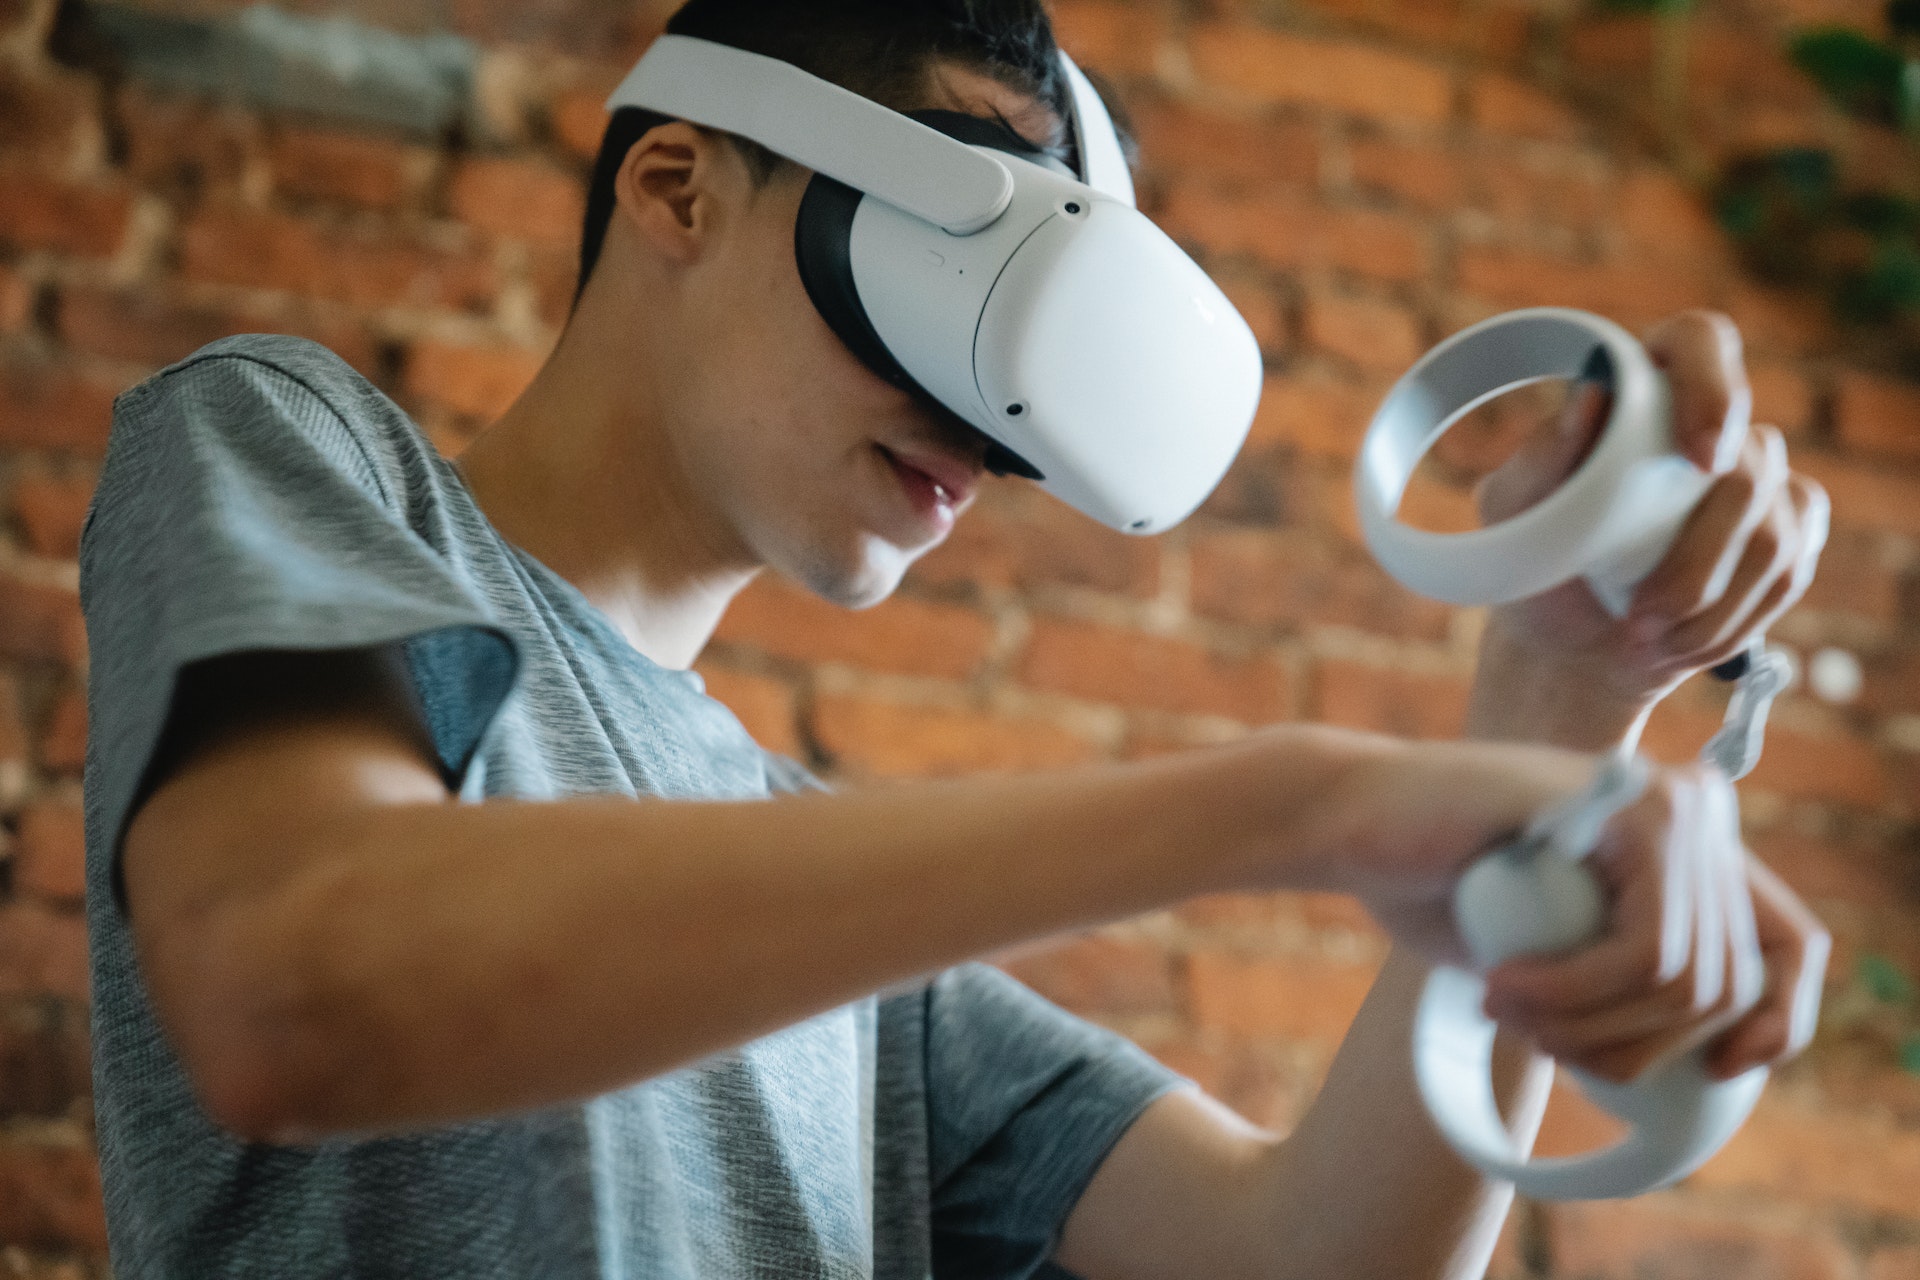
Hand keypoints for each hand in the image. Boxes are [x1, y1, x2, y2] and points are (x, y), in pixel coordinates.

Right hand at [1316, 743, 1828, 1082]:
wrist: (1352, 820)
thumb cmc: (1438, 886)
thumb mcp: (1555, 954)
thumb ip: (1626, 981)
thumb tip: (1706, 1065)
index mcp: (1692, 841)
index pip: (1792, 945)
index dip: (1773, 1025)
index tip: (1712, 1076)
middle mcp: (1696, 811)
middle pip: (1726, 986)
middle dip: (1630, 1047)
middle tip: (1537, 1041)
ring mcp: (1666, 801)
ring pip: (1685, 977)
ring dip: (1590, 1027)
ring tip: (1509, 1014)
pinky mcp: (1622, 805)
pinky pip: (1645, 947)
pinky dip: (1575, 994)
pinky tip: (1505, 988)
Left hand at [1474, 311, 1829, 716]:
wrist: (1563, 645)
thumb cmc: (1533, 565)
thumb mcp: (1513, 515)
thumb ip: (1543, 457)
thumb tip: (1592, 397)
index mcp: (1640, 392)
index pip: (1701, 342)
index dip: (1714, 390)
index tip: (1702, 459)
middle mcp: (1707, 424)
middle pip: (1751, 463)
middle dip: (1697, 557)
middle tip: (1638, 616)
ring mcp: (1755, 482)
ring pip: (1773, 532)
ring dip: (1708, 603)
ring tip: (1641, 642)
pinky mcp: (1784, 536)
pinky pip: (1788, 572)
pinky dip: (1730, 623)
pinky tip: (1681, 646)